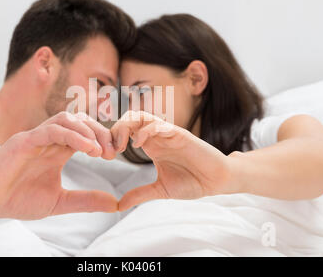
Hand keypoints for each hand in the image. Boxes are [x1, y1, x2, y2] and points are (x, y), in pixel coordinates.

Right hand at [0, 112, 117, 219]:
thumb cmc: (17, 198)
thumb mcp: (59, 201)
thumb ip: (85, 200)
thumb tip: (114, 203)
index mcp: (58, 150)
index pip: (86, 134)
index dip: (103, 139)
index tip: (114, 154)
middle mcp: (49, 140)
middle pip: (80, 122)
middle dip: (100, 132)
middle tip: (112, 152)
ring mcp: (36, 137)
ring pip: (67, 120)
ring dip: (88, 131)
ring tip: (99, 151)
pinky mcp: (23, 141)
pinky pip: (51, 130)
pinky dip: (72, 135)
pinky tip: (87, 148)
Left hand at [111, 111, 234, 210]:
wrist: (216, 182)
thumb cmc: (192, 182)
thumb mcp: (160, 190)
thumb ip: (140, 194)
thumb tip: (118, 205)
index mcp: (151, 145)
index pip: (126, 130)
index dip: (113, 138)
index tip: (106, 156)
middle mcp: (157, 136)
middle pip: (130, 118)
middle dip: (116, 129)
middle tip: (112, 150)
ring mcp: (167, 133)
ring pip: (142, 116)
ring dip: (127, 126)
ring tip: (122, 146)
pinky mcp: (180, 134)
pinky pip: (160, 124)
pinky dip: (146, 131)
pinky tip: (139, 144)